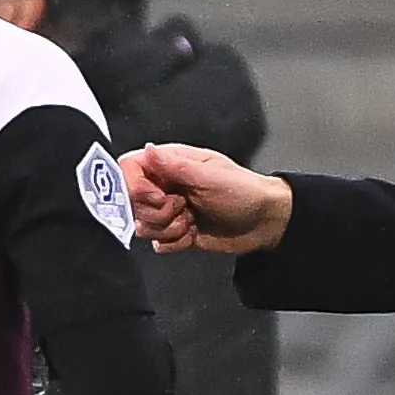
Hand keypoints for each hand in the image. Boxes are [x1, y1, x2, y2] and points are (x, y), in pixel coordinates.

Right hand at [129, 144, 291, 255]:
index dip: (135, 186)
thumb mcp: (210, 176)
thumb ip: (175, 166)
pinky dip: (175, 243)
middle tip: (183, 206)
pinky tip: (193, 233)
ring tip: (192, 220)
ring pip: (144, 226)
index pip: (130, 169)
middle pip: (132, 203)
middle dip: (157, 212)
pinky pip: (158, 244)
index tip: (157, 196)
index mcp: (171, 163)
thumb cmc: (244, 191)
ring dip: (168, 229)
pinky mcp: (176, 232)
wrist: (264, 222)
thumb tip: (148, 149)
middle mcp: (165, 185)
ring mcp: (169, 210)